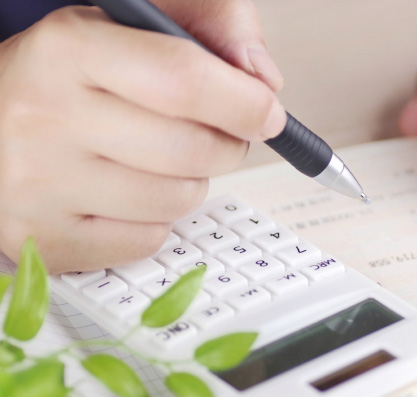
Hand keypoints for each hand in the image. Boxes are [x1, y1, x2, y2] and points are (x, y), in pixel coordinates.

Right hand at [0, 2, 283, 273]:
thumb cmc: (68, 77)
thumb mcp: (127, 26)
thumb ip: (207, 29)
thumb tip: (263, 80)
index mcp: (70, 50)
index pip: (185, 80)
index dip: (245, 102)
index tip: (267, 112)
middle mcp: (46, 117)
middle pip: (192, 149)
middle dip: (230, 145)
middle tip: (222, 135)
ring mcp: (39, 185)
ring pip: (177, 200)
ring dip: (193, 182)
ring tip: (162, 159)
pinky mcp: (44, 237)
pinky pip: (149, 240)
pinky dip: (157, 219)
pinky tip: (129, 191)